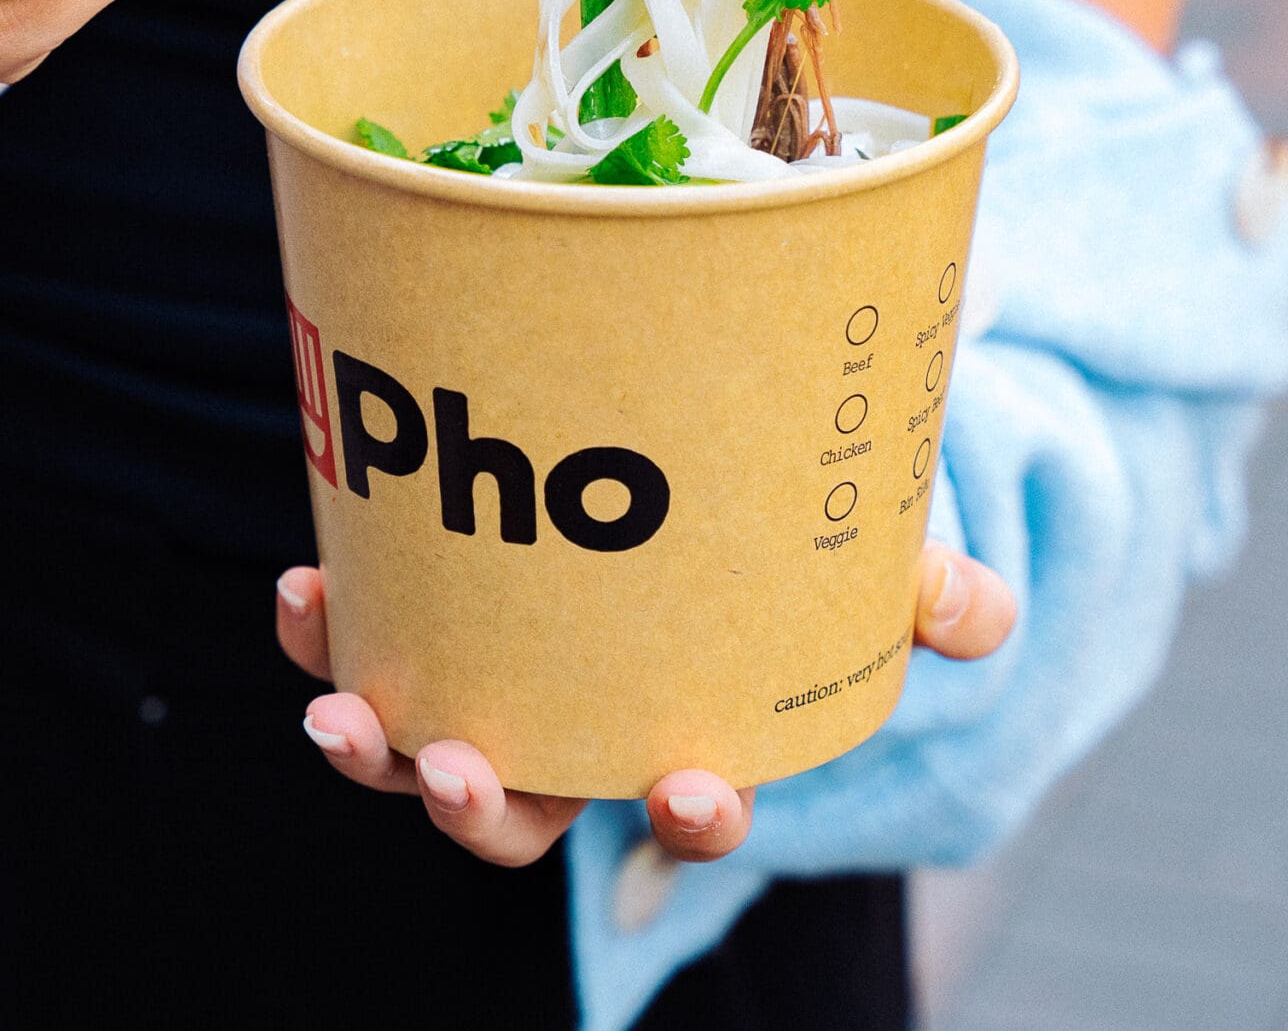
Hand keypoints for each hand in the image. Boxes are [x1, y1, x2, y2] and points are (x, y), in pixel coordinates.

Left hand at [274, 541, 1016, 866]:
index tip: (692, 786)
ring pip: (420, 754)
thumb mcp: (869, 567)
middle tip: (461, 770)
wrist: (705, 473)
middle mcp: (579, 731)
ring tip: (341, 708)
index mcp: (690, 732)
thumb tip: (974, 610)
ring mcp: (496, 684)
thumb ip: (926, 593)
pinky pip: (366, 648)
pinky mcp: (434, 615)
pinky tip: (313, 584)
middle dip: (481, 810)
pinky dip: (332, 630)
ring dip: (373, 745)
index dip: (693, 815)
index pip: (694, 806)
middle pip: (521, 815)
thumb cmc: (793, 544)